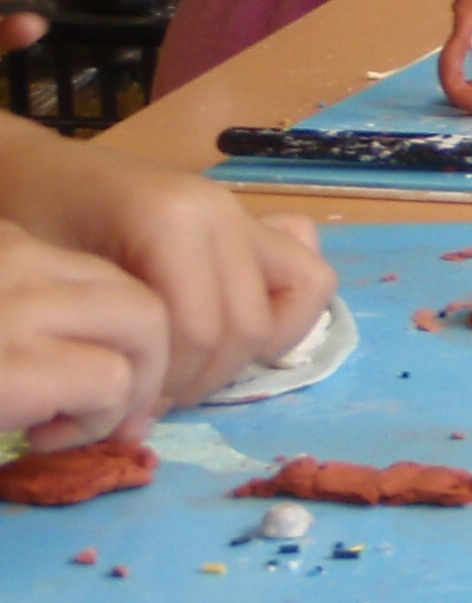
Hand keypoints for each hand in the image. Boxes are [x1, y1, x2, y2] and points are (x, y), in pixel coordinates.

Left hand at [0, 118, 335, 415]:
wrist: (37, 173)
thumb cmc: (33, 224)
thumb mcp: (59, 284)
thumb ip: (111, 344)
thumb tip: (139, 429)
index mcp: (172, 220)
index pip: (200, 331)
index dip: (169, 385)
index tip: (129, 409)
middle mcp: (222, 212)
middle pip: (247, 323)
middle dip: (205, 378)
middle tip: (157, 399)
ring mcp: (244, 213)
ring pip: (302, 291)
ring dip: (255, 347)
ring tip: (198, 367)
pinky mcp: (253, 223)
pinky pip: (307, 267)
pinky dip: (291, 307)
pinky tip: (237, 327)